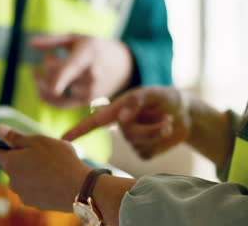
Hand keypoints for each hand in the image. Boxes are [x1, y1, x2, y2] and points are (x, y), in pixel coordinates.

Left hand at [0, 125, 91, 211]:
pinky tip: (53, 178)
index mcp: (11, 164)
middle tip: (39, 151)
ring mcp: (24, 194)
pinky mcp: (35, 203)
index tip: (12, 139)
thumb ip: (16, 136)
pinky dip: (38, 183)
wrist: (80, 187)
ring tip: (49, 165)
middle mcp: (13, 182)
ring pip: (22, 178)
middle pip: (10, 166)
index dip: (2, 144)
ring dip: (29, 171)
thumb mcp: (38, 141)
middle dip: (20, 157)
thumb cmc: (60, 160)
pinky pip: (32, 189)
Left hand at [30, 34, 132, 107]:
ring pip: (56, 90)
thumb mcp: (77, 38)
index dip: (60, 78)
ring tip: (52, 67)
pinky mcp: (86, 102)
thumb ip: (53, 40)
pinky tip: (40, 88)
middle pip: (57, 78)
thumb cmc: (95, 48)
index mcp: (88, 54)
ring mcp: (89, 91)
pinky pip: (60, 104)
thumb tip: (29, 44)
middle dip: (45, 67)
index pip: (71, 68)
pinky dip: (46, 97)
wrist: (123, 66)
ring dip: (46, 79)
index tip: (47, 83)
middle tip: (47, 57)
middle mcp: (90, 75)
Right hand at [63, 87, 191, 158]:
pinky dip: (161, 143)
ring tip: (168, 122)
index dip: (77, 130)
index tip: (61, 139)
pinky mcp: (145, 151)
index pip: (93, 121)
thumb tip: (121, 117)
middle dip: (150, 128)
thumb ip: (136, 101)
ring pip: (139, 146)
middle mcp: (122, 126)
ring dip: (157, 133)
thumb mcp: (153, 92)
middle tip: (167, 119)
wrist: (186, 112)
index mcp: (118, 110)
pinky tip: (165, 131)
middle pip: (129, 135)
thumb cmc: (165, 98)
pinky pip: (148, 154)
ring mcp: (133, 140)